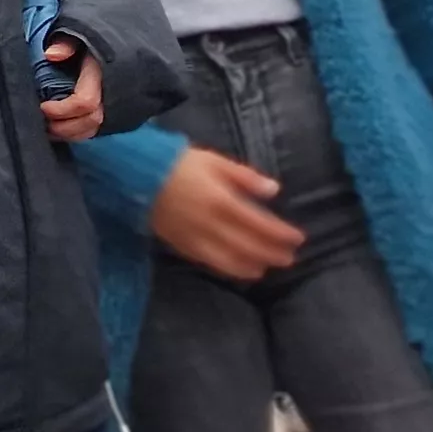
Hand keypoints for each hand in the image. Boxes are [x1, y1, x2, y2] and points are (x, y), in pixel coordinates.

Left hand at [39, 43, 105, 140]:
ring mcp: (113, 105)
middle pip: (89, 122)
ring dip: (66, 133)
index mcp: (100, 75)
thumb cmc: (89, 41)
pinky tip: (56, 128)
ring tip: (45, 126)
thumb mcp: (77, 35)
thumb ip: (66, 43)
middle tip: (40, 119)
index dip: (61, 110)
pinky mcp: (111, 113)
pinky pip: (93, 131)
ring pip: (91, 130)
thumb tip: (51, 55)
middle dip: (61, 126)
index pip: (85, 102)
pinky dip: (73, 134)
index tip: (43, 106)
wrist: (116, 45)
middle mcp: (111, 93)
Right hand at [150, 146, 305, 282]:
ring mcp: (194, 238)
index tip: (298, 239)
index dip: (281, 234)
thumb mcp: (215, 162)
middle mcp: (210, 225)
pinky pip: (209, 262)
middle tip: (290, 258)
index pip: (260, 224)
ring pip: (229, 259)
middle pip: (248, 245)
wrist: (134, 176)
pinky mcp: (180, 245)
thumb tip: (274, 190)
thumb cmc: (178, 164)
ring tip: (267, 268)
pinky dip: (228, 268)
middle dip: (271, 253)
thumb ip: (245, 177)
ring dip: (252, 265)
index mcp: (222, 201)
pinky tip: (239, 270)